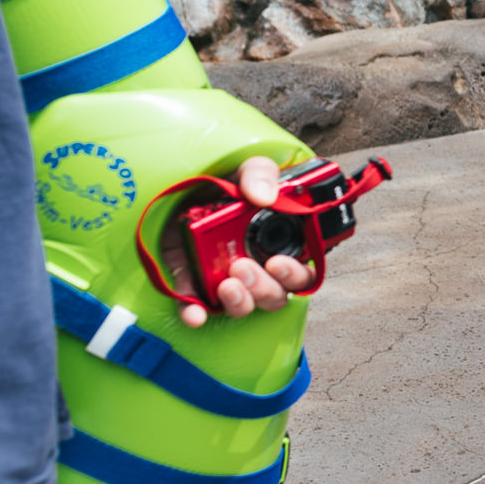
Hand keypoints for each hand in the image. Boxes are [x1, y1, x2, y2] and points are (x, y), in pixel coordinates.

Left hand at [162, 156, 316, 326]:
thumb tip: (264, 196)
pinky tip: (196, 314)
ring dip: (240, 302)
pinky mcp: (193, 281)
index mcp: (278, 244)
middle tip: (243, 267)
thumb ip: (260, 173)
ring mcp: (226, 276)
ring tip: (227, 284)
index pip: (300, 273)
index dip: (294, 275)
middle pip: (274, 295)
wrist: (183, 186)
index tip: (278, 263)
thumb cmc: (224, 182)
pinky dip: (197, 313)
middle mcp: (257, 266)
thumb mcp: (247, 168)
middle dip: (262, 287)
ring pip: (244, 306)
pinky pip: (198, 306)